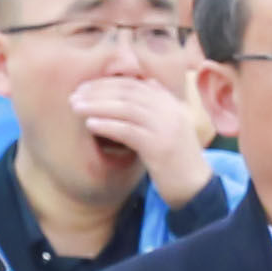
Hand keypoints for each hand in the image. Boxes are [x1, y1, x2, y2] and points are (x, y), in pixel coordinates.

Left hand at [65, 68, 216, 198]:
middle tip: (75, 95)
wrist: (196, 187)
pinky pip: (129, 131)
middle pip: (128, 93)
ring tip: (76, 108)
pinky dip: (108, 126)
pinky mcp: (160, 147)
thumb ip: (159, 105)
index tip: (84, 87)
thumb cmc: (177, 160)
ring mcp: (167, 128)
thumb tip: (147, 83)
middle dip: (98, 92)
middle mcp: (170, 111)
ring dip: (98, 106)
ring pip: (127, 108)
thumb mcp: (170, 127)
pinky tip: (91, 125)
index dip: (107, 83)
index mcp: (171, 104)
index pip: (134, 84)